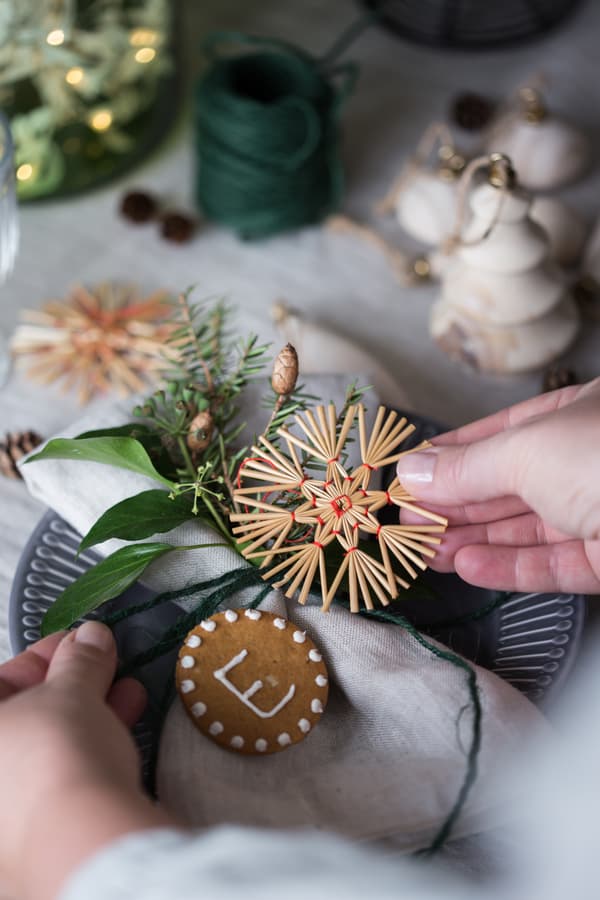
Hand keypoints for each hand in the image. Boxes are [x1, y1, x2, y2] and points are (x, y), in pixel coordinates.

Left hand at [0, 623, 176, 899]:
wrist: (83, 843)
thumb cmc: (54, 758)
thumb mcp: (73, 690)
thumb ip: (80, 660)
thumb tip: (89, 637)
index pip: (1, 682)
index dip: (44, 656)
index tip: (79, 644)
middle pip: (24, 718)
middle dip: (72, 687)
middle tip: (105, 667)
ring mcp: (5, 815)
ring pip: (46, 750)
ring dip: (89, 716)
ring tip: (129, 695)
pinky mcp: (36, 839)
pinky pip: (61, 780)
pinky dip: (89, 753)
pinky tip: (125, 731)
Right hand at [396, 378, 599, 593]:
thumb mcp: (528, 450)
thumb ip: (467, 467)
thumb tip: (411, 470)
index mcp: (574, 415)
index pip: (498, 434)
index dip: (450, 455)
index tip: (408, 476)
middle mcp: (586, 461)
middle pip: (507, 484)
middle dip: (453, 502)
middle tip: (404, 521)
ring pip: (524, 527)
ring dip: (471, 538)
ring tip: (423, 548)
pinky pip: (552, 563)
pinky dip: (508, 568)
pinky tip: (468, 567)